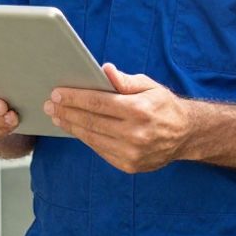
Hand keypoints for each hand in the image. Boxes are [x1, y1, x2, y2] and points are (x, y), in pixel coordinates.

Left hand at [44, 64, 192, 173]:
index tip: (57, 93)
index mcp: (139, 110)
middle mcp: (135, 134)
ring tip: (57, 116)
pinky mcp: (129, 165)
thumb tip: (105, 69)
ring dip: (71, 126)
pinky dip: (85, 138)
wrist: (186, 135)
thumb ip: (125, 80)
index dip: (74, 98)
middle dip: (66, 111)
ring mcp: (131, 153)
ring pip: (92, 138)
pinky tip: (75, 129)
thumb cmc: (163, 105)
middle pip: (91, 121)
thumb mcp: (149, 86)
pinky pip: (100, 150)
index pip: (98, 103)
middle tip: (49, 104)